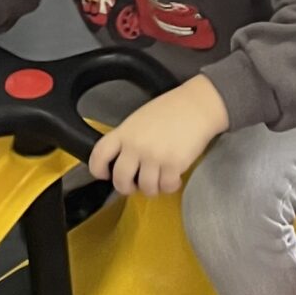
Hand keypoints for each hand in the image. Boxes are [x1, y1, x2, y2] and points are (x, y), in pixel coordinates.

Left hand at [87, 75, 229, 195]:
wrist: (197, 106)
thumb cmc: (170, 110)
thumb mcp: (140, 120)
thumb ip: (128, 138)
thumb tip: (125, 160)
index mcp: (124, 132)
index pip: (99, 155)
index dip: (98, 169)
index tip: (105, 175)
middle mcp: (135, 146)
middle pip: (120, 179)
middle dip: (127, 187)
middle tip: (135, 185)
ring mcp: (154, 157)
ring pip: (145, 187)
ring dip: (152, 188)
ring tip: (159, 181)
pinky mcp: (173, 165)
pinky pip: (166, 186)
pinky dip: (170, 186)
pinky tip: (174, 178)